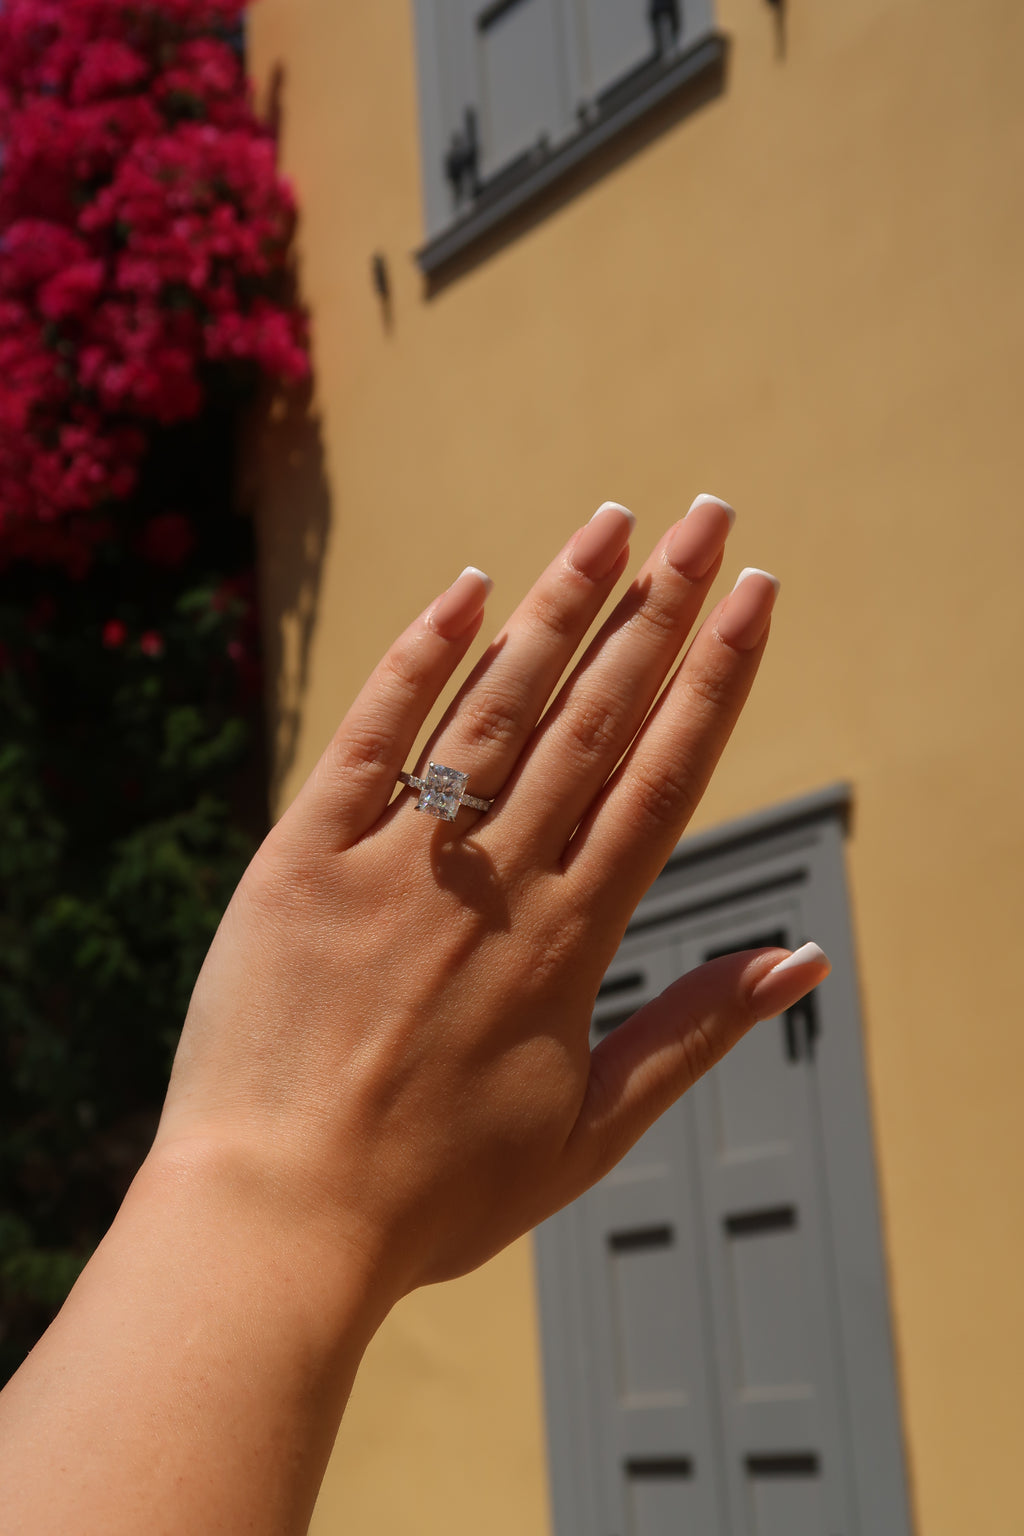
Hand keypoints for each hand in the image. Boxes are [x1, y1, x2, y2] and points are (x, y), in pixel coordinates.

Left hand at [155, 495, 828, 1300]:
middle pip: (593, 717)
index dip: (715, 678)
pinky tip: (467, 588)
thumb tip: (802, 961)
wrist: (278, 1217)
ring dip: (559, 607)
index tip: (755, 596)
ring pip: (494, 707)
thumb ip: (697, 1031)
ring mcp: (396, 860)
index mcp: (569, 939)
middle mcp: (494, 878)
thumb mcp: (592, 1130)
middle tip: (709, 516)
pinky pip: (369, 737)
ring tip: (613, 523)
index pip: (661, 777)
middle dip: (660, 609)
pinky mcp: (303, 856)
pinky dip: (416, 658)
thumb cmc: (438, 1192)